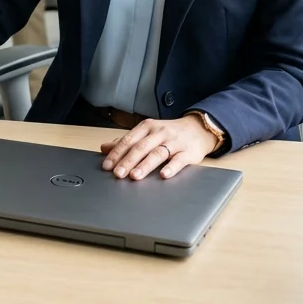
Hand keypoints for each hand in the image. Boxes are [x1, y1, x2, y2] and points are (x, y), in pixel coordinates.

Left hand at [99, 115, 219, 180]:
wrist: (199, 129)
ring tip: (135, 176)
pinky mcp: (189, 152)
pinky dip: (171, 167)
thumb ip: (127, 141)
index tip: (107, 165)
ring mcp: (175, 142)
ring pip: (158, 153)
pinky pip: (179, 160)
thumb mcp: (147, 133)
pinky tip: (164, 175)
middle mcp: (160, 132)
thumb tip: (104, 148)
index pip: (129, 140)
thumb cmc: (169, 133)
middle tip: (117, 174)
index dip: (117, 153)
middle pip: (141, 147)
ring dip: (145, 165)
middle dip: (128, 161)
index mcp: (147, 127)